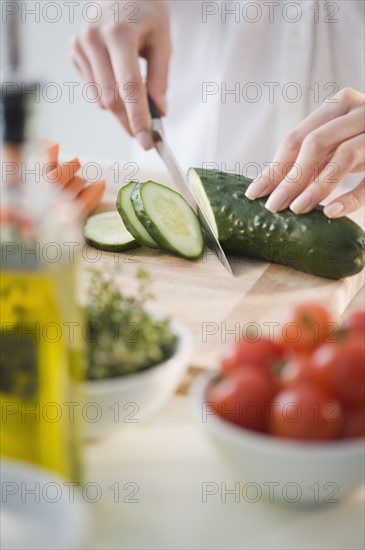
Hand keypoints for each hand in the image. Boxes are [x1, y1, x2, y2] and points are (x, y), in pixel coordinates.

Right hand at [71, 1, 170, 148]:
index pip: (129, 86)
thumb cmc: (146, 16)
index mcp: (119, 33)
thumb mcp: (162, 42)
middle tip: (145, 136)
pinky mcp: (74, 52)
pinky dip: (108, 95)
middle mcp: (93, 39)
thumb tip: (158, 111)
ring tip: (135, 102)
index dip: (138, 117)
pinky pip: (93, 90)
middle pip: (112, 98)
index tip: (147, 141)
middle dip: (129, 121)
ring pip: (101, 99)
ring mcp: (80, 45)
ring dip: (120, 110)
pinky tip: (116, 79)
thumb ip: (160, 79)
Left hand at [245, 87, 364, 217]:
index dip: (273, 168)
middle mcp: (359, 111)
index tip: (254, 194)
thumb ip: (310, 157)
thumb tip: (268, 186)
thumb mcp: (337, 141)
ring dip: (316, 187)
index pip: (296, 138)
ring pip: (343, 156)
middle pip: (314, 145)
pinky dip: (351, 197)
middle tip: (274, 207)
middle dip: (290, 179)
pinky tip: (332, 213)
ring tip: (297, 210)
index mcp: (338, 105)